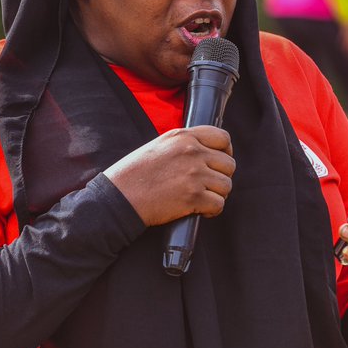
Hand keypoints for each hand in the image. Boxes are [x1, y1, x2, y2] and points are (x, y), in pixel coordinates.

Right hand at [104, 125, 234, 226]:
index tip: (219, 162)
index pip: (222, 138)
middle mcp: (192, 152)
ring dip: (217, 194)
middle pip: (228, 164)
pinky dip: (211, 210)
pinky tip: (199, 210)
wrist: (119, 197)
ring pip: (226, 185)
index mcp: (183, 136)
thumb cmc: (133, 174)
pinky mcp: (193, 197)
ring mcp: (194, 175)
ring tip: (202, 198)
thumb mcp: (158, 146)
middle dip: (221, 177)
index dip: (226, 152)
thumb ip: (183, 145)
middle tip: (207, 186)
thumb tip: (207, 153)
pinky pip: (219, 204)